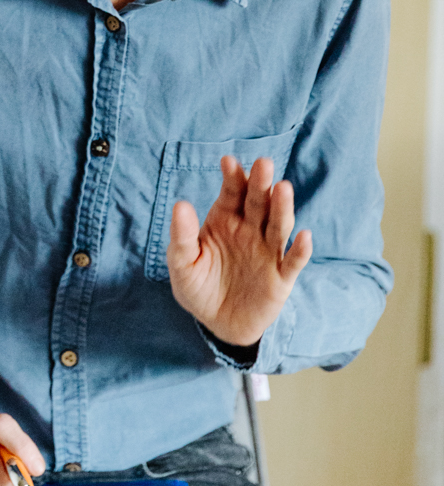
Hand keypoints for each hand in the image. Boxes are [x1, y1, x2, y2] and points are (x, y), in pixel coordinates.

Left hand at [167, 156, 311, 346]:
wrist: (216, 323)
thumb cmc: (197, 287)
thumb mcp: (182, 263)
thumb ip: (182, 236)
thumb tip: (180, 204)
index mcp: (225, 219)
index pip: (232, 193)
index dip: (232, 177)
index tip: (228, 161)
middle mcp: (250, 229)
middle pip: (258, 202)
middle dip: (261, 183)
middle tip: (263, 163)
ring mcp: (268, 251)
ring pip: (279, 225)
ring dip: (282, 207)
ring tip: (283, 188)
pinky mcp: (281, 277)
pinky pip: (293, 262)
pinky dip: (301, 250)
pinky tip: (305, 236)